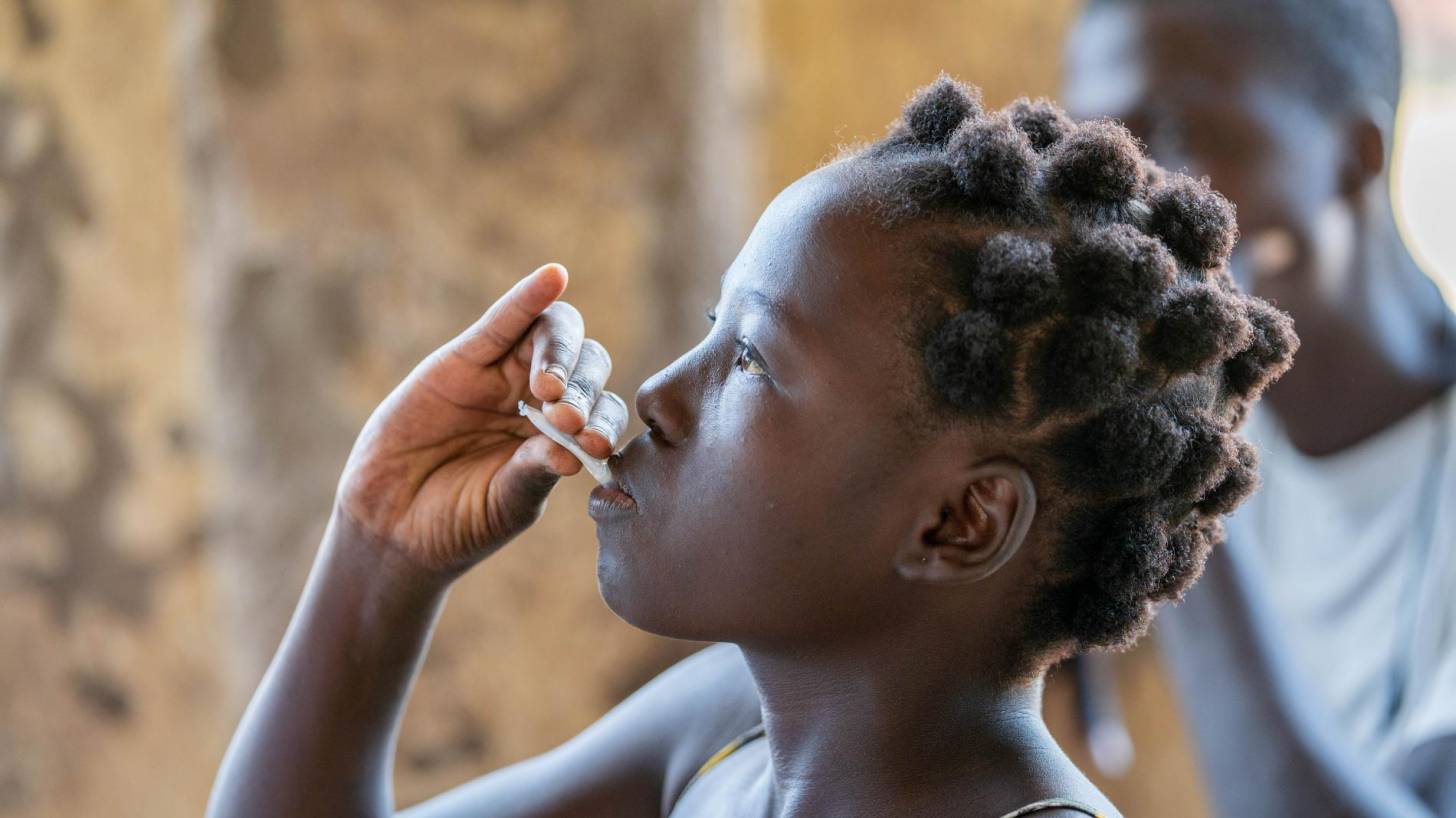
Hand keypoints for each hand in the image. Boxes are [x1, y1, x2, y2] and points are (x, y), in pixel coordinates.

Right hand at [335, 263, 627, 575]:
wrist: (394, 527)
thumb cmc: (460, 521)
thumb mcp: (506, 502)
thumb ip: (534, 473)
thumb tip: (573, 455)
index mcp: (563, 435)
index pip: (601, 412)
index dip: (603, 422)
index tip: (596, 447)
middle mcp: (540, 400)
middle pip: (584, 367)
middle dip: (583, 389)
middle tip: (567, 419)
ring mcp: (503, 376)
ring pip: (548, 338)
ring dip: (561, 355)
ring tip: (550, 390)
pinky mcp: (463, 361)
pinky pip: (502, 322)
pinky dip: (527, 298)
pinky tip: (553, 277)